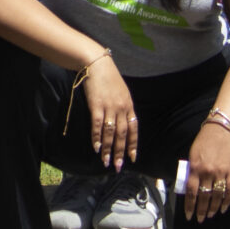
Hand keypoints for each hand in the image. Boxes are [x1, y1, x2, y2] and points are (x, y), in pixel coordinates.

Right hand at [80, 53, 136, 168]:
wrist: (96, 63)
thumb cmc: (108, 76)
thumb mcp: (122, 91)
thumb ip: (123, 106)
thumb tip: (123, 122)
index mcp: (129, 105)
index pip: (133, 129)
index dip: (132, 144)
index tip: (132, 158)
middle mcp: (121, 108)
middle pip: (122, 134)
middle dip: (120, 152)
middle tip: (118, 166)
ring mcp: (109, 107)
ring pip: (110, 133)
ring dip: (108, 149)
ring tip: (106, 161)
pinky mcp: (96, 105)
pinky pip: (98, 125)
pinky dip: (97, 137)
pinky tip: (96, 147)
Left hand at [184, 123, 229, 219]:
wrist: (220, 129)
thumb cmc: (204, 140)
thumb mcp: (192, 154)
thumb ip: (191, 170)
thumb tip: (190, 186)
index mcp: (195, 167)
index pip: (191, 192)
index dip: (190, 206)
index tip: (189, 215)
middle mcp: (207, 172)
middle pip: (204, 197)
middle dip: (201, 210)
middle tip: (200, 219)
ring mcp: (220, 172)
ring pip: (217, 196)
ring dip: (213, 208)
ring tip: (210, 215)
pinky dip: (227, 201)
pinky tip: (223, 208)